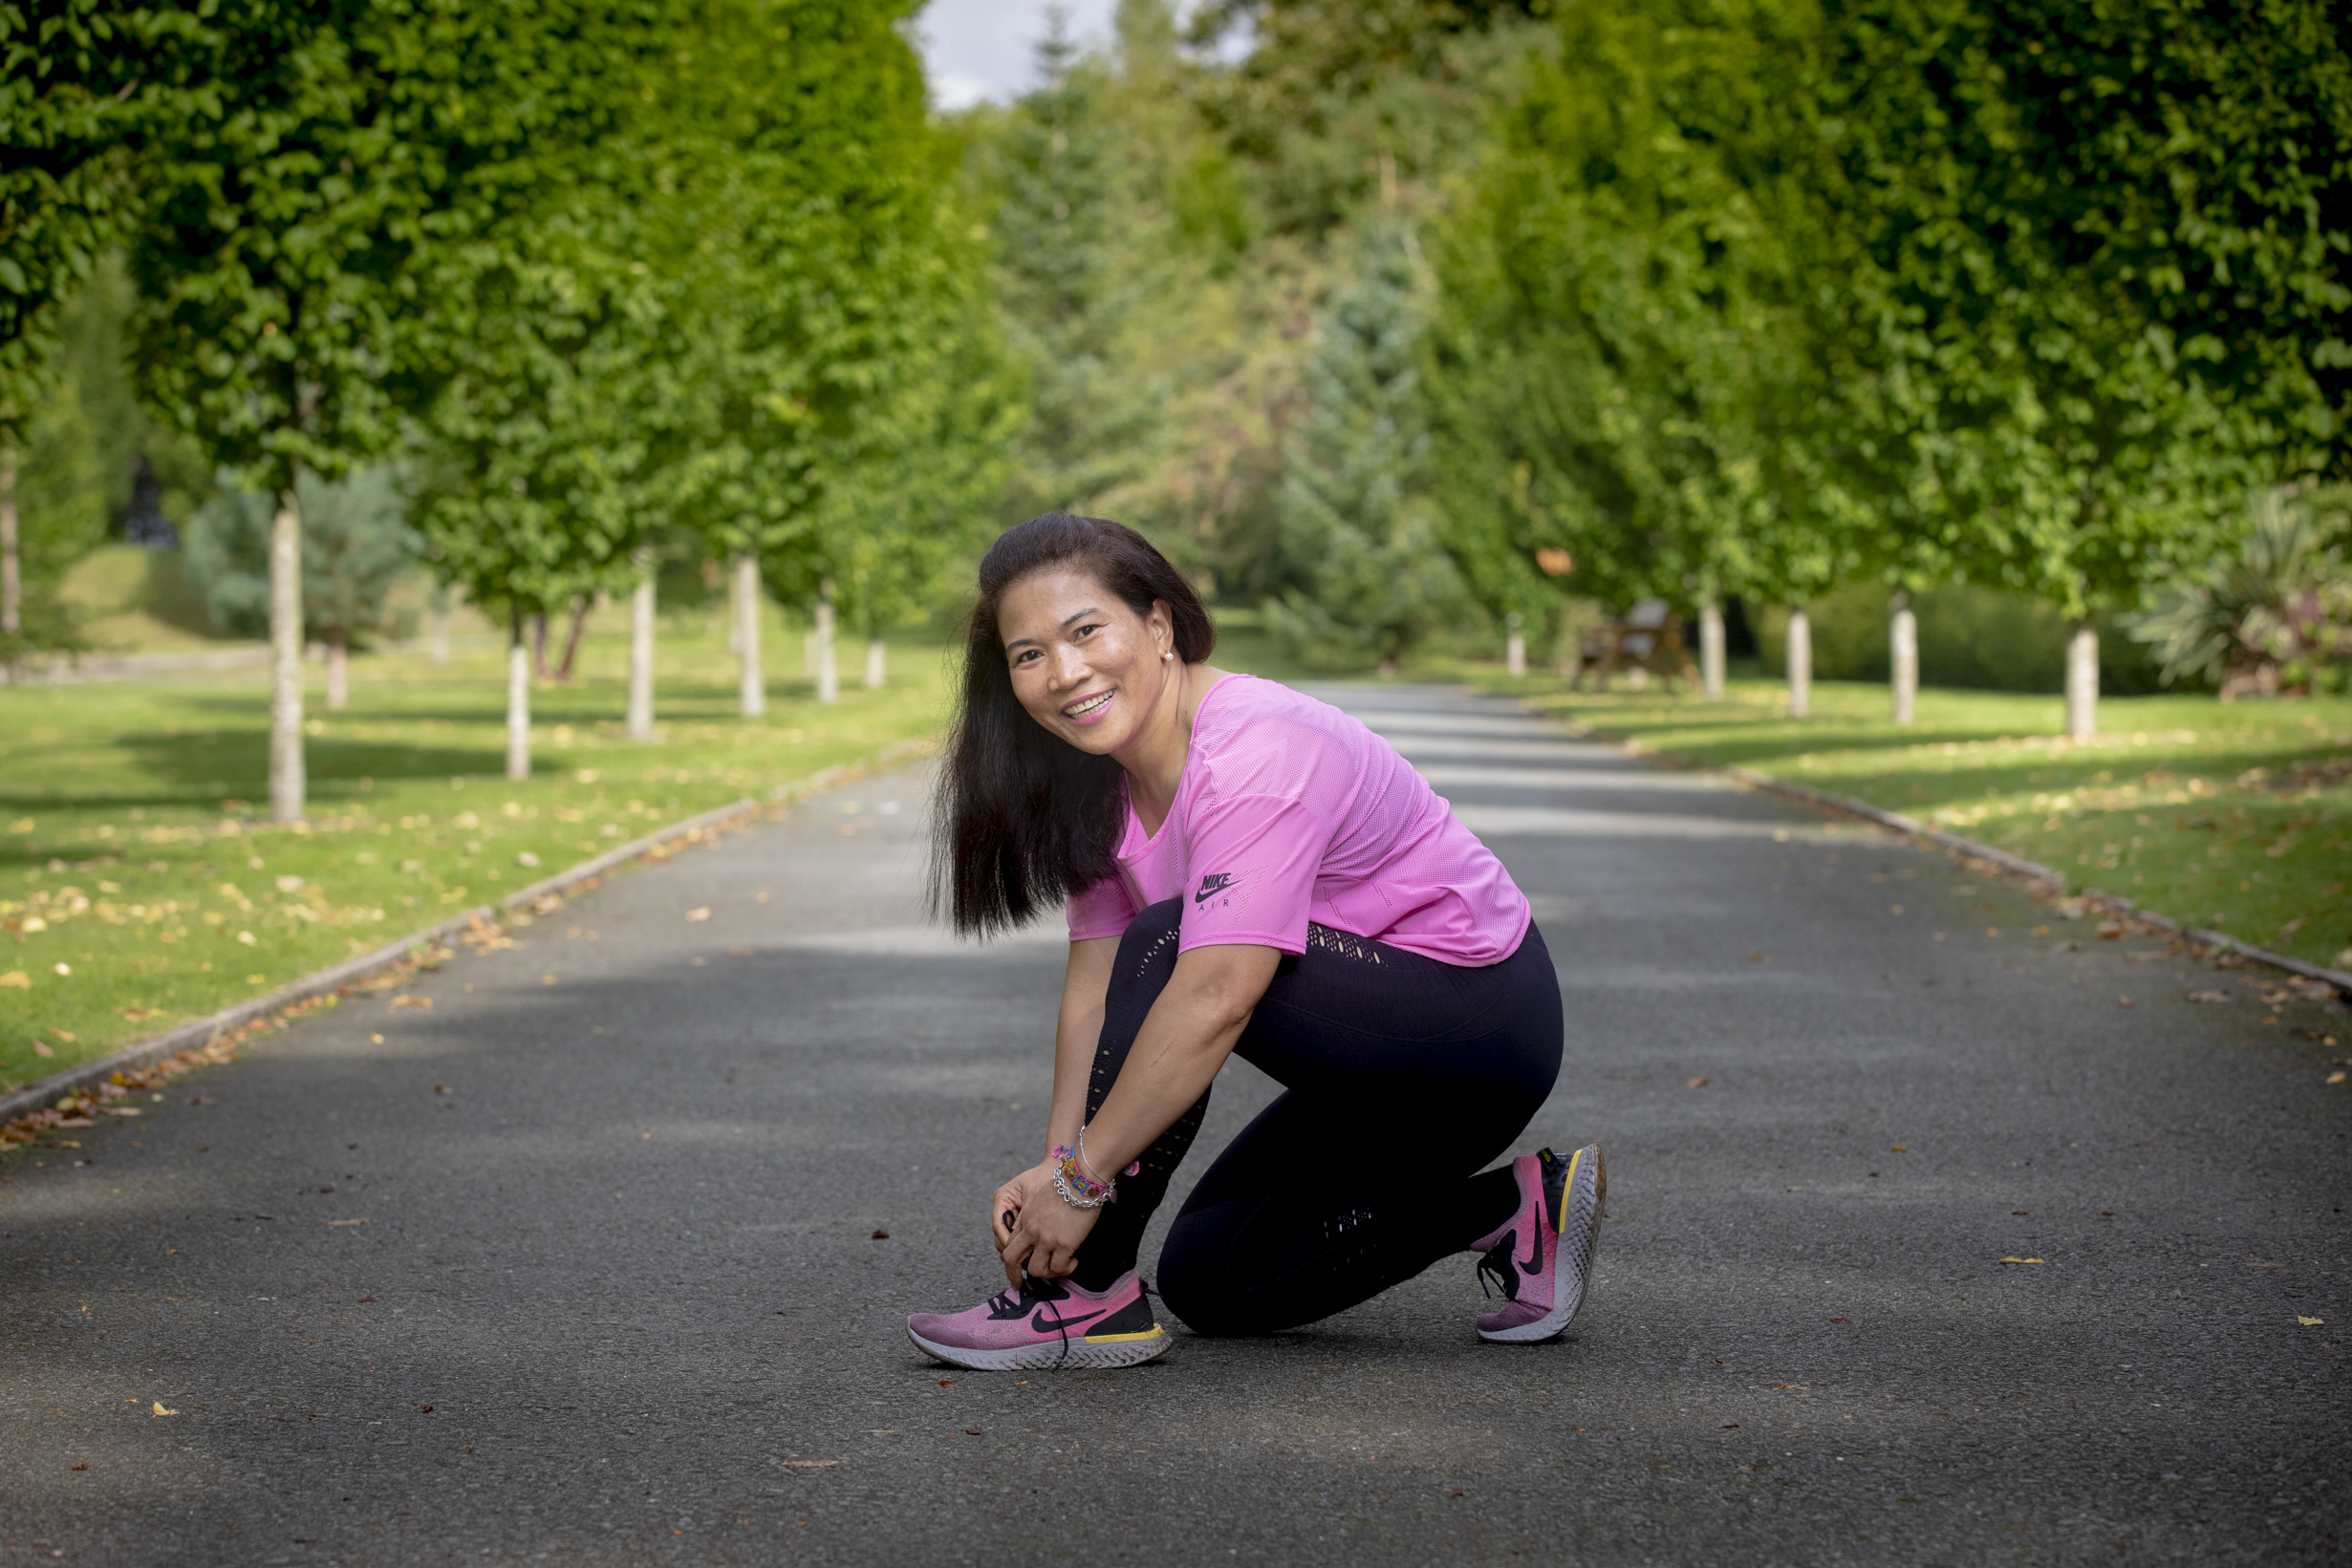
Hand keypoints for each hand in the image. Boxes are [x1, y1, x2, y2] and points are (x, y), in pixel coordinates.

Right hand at [990, 1163, 1051, 1256]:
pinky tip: (1040, 1252)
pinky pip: (1022, 1237)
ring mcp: (1013, 1214)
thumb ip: (1026, 1220)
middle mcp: (1004, 1207)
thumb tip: (1019, 1244)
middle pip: (1001, 1237)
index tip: (1019, 1255)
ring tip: (1035, 1260)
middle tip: (1026, 1264)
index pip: (998, 1226)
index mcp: (1002, 1197)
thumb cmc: (1049, 1177)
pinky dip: (1028, 1246)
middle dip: (1012, 1252)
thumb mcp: (1036, 1198)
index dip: (1007, 1243)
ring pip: (1010, 1240)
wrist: (1063, 1170)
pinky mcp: (1024, 1219)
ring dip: (1020, 1252)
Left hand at [997, 1169, 1102, 1284]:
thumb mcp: (1043, 1199)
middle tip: (1019, 1285)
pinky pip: (1060, 1268)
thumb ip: (1038, 1216)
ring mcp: (1047, 1239)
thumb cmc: (1068, 1185)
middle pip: (1011, 1259)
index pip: (1010, 1243)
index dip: (1012, 1258)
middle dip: (1012, 1275)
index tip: (1017, 1266)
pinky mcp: (1064, 1244)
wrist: (1081, 1180)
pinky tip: (1073, 1262)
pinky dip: (1066, 1270)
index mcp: (1026, 1219)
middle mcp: (1032, 1231)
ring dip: (1046, 1274)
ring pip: (1036, 1270)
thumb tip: (1045, 1228)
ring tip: (1058, 1268)